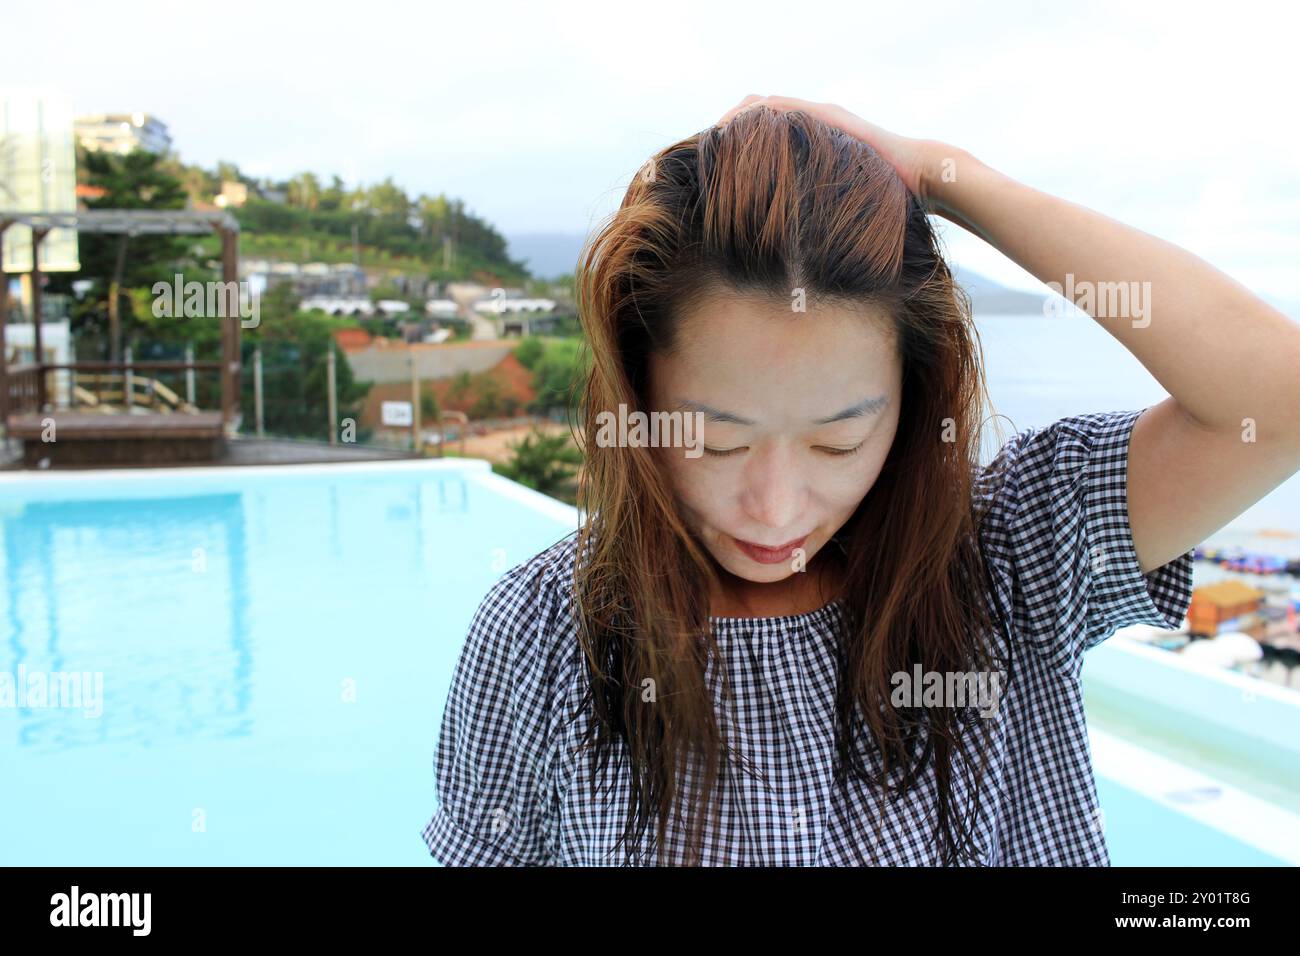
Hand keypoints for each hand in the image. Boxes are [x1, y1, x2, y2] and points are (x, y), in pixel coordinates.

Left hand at [715, 95, 953, 203]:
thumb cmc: (882, 201)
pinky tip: (735, 130)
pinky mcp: (829, 116)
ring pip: (763, 104)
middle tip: (699, 153)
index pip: (758, 130)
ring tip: (709, 140)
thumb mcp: (831, 209)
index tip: (707, 165)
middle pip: (754, 111)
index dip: (730, 143)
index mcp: (808, 143)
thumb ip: (807, 217)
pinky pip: (784, 108)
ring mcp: (820, 115)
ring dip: (732, 118)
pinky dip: (756, 116)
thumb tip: (782, 259)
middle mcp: (811, 123)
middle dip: (723, 129)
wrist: (921, 177)